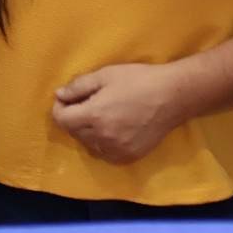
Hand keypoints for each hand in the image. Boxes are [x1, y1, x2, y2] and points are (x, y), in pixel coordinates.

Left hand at [50, 63, 187, 166]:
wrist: (173, 96)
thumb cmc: (138, 80)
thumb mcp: (105, 75)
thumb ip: (78, 87)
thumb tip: (59, 96)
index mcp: (95, 115)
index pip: (62, 120)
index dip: (60, 108)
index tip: (67, 99)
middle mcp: (103, 137)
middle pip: (74, 132)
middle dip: (74, 118)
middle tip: (86, 103)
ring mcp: (117, 150)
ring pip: (88, 144)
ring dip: (87, 131)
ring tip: (101, 116)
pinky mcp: (129, 157)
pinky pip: (105, 154)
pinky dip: (102, 143)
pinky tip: (112, 129)